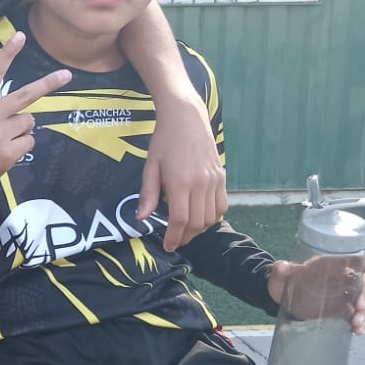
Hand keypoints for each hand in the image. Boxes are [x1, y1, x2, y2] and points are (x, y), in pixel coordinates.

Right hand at [0, 32, 70, 187]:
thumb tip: (23, 109)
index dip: (7, 53)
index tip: (20, 36)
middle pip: (26, 94)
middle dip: (49, 83)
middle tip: (66, 74)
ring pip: (29, 122)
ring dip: (21, 130)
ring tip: (2, 139)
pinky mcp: (8, 151)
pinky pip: (29, 141)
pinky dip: (21, 146)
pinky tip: (4, 152)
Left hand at [139, 92, 227, 249]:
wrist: (186, 117)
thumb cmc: (164, 140)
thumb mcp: (151, 166)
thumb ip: (148, 194)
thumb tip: (142, 218)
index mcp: (180, 182)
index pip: (180, 220)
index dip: (174, 237)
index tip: (169, 246)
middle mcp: (201, 184)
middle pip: (197, 222)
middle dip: (186, 236)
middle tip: (176, 241)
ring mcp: (214, 181)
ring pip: (212, 217)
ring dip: (200, 229)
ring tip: (187, 231)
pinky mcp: (222, 176)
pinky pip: (222, 205)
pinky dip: (213, 217)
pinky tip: (201, 217)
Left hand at [268, 253, 364, 334]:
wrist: (279, 297)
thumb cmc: (283, 280)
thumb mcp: (280, 275)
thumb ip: (280, 270)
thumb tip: (282, 267)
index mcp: (331, 264)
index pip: (357, 259)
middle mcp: (342, 278)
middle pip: (364, 283)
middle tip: (360, 307)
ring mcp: (343, 295)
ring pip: (362, 301)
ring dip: (364, 311)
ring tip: (356, 322)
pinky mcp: (340, 310)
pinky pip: (354, 315)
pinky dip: (358, 323)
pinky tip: (357, 331)